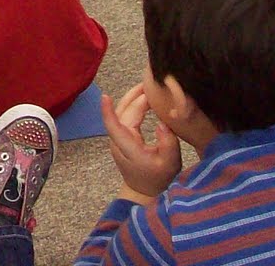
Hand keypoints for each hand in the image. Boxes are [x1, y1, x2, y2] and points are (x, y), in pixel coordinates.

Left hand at [102, 85, 180, 201]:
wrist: (145, 191)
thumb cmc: (158, 178)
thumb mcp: (170, 163)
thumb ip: (168, 143)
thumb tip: (161, 122)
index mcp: (128, 147)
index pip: (114, 126)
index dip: (108, 111)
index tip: (105, 97)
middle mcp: (119, 141)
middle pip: (122, 113)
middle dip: (134, 96)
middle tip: (151, 83)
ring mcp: (119, 138)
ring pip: (122, 112)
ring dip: (133, 98)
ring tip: (148, 86)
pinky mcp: (122, 137)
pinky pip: (125, 116)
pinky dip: (134, 105)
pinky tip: (145, 99)